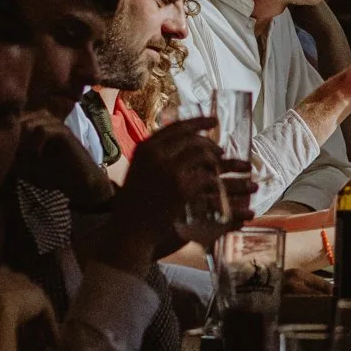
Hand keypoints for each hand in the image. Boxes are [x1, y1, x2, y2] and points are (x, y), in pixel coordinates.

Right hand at [0, 265, 55, 340]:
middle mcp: (3, 274)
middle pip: (13, 289)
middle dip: (15, 304)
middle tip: (16, 324)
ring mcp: (22, 283)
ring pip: (29, 302)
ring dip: (33, 321)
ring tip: (35, 340)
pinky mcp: (37, 296)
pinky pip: (45, 313)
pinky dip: (49, 328)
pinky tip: (53, 343)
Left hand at [13, 112, 116, 207]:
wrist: (79, 182)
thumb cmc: (52, 174)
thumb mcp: (25, 167)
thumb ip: (11, 158)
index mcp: (33, 124)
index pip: (11, 121)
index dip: (4, 135)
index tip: (1, 154)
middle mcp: (43, 120)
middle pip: (17, 120)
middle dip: (12, 139)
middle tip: (12, 158)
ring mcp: (54, 124)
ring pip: (28, 124)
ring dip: (23, 142)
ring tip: (24, 159)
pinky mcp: (63, 132)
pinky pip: (42, 130)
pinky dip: (35, 145)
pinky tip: (36, 157)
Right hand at [112, 115, 231, 261]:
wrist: (129, 230)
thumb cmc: (133, 205)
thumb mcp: (139, 171)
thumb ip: (155, 156)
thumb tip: (177, 145)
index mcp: (145, 147)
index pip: (177, 126)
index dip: (198, 122)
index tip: (214, 121)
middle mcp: (156, 154)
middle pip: (193, 138)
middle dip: (210, 143)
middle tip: (221, 151)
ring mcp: (169, 169)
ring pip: (203, 154)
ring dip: (216, 160)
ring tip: (221, 167)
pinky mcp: (181, 187)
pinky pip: (207, 176)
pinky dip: (216, 179)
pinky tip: (220, 184)